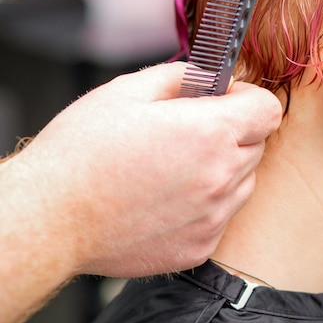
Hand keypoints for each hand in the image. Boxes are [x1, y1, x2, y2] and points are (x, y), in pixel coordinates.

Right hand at [20, 62, 280, 276]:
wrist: (53, 217)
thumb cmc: (82, 152)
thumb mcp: (128, 90)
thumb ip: (181, 75)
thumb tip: (208, 76)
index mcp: (209, 132)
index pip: (268, 109)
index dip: (248, 97)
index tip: (224, 98)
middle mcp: (220, 178)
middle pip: (258, 144)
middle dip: (234, 129)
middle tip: (191, 129)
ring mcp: (212, 217)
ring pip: (244, 181)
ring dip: (224, 167)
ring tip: (176, 165)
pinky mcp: (198, 247)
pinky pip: (222, 215)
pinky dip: (207, 202)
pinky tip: (167, 196)